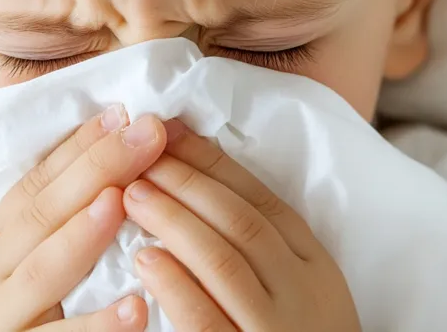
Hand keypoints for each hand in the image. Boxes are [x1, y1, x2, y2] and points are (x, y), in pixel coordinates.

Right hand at [0, 106, 168, 331]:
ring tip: (122, 202)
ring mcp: (3, 318)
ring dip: (83, 235)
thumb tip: (115, 145)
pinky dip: (98, 325)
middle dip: (95, 170)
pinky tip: (137, 307)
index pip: (38, 182)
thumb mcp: (27, 256)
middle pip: (41, 214)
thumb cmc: (18, 312)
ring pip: (41, 274)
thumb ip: (60, 212)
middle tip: (145, 135)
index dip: (79, 146)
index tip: (124, 113)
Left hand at [123, 122, 360, 331]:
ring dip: (173, 220)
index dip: (212, 162)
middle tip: (139, 155)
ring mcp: (279, 329)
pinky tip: (144, 259)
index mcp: (315, 265)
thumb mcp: (295, 288)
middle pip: (241, 221)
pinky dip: (176, 286)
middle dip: (186, 181)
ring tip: (131, 193)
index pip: (261, 199)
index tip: (170, 133)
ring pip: (224, 262)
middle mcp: (303, 293)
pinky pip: (208, 320)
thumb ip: (260, 243)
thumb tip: (199, 175)